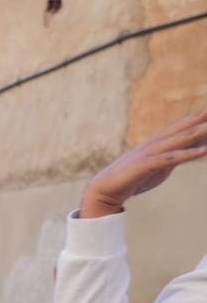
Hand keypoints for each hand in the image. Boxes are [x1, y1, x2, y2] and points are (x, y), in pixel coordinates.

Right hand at [80, 105, 206, 217]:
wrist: (105, 189)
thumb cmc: (136, 176)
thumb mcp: (164, 163)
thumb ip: (181, 152)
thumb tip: (202, 146)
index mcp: (162, 139)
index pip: (187, 122)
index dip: (202, 113)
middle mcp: (158, 141)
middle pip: (186, 126)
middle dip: (203, 116)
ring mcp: (151, 152)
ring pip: (181, 139)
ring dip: (200, 131)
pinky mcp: (146, 165)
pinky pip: (170, 159)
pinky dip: (187, 154)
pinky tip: (203, 151)